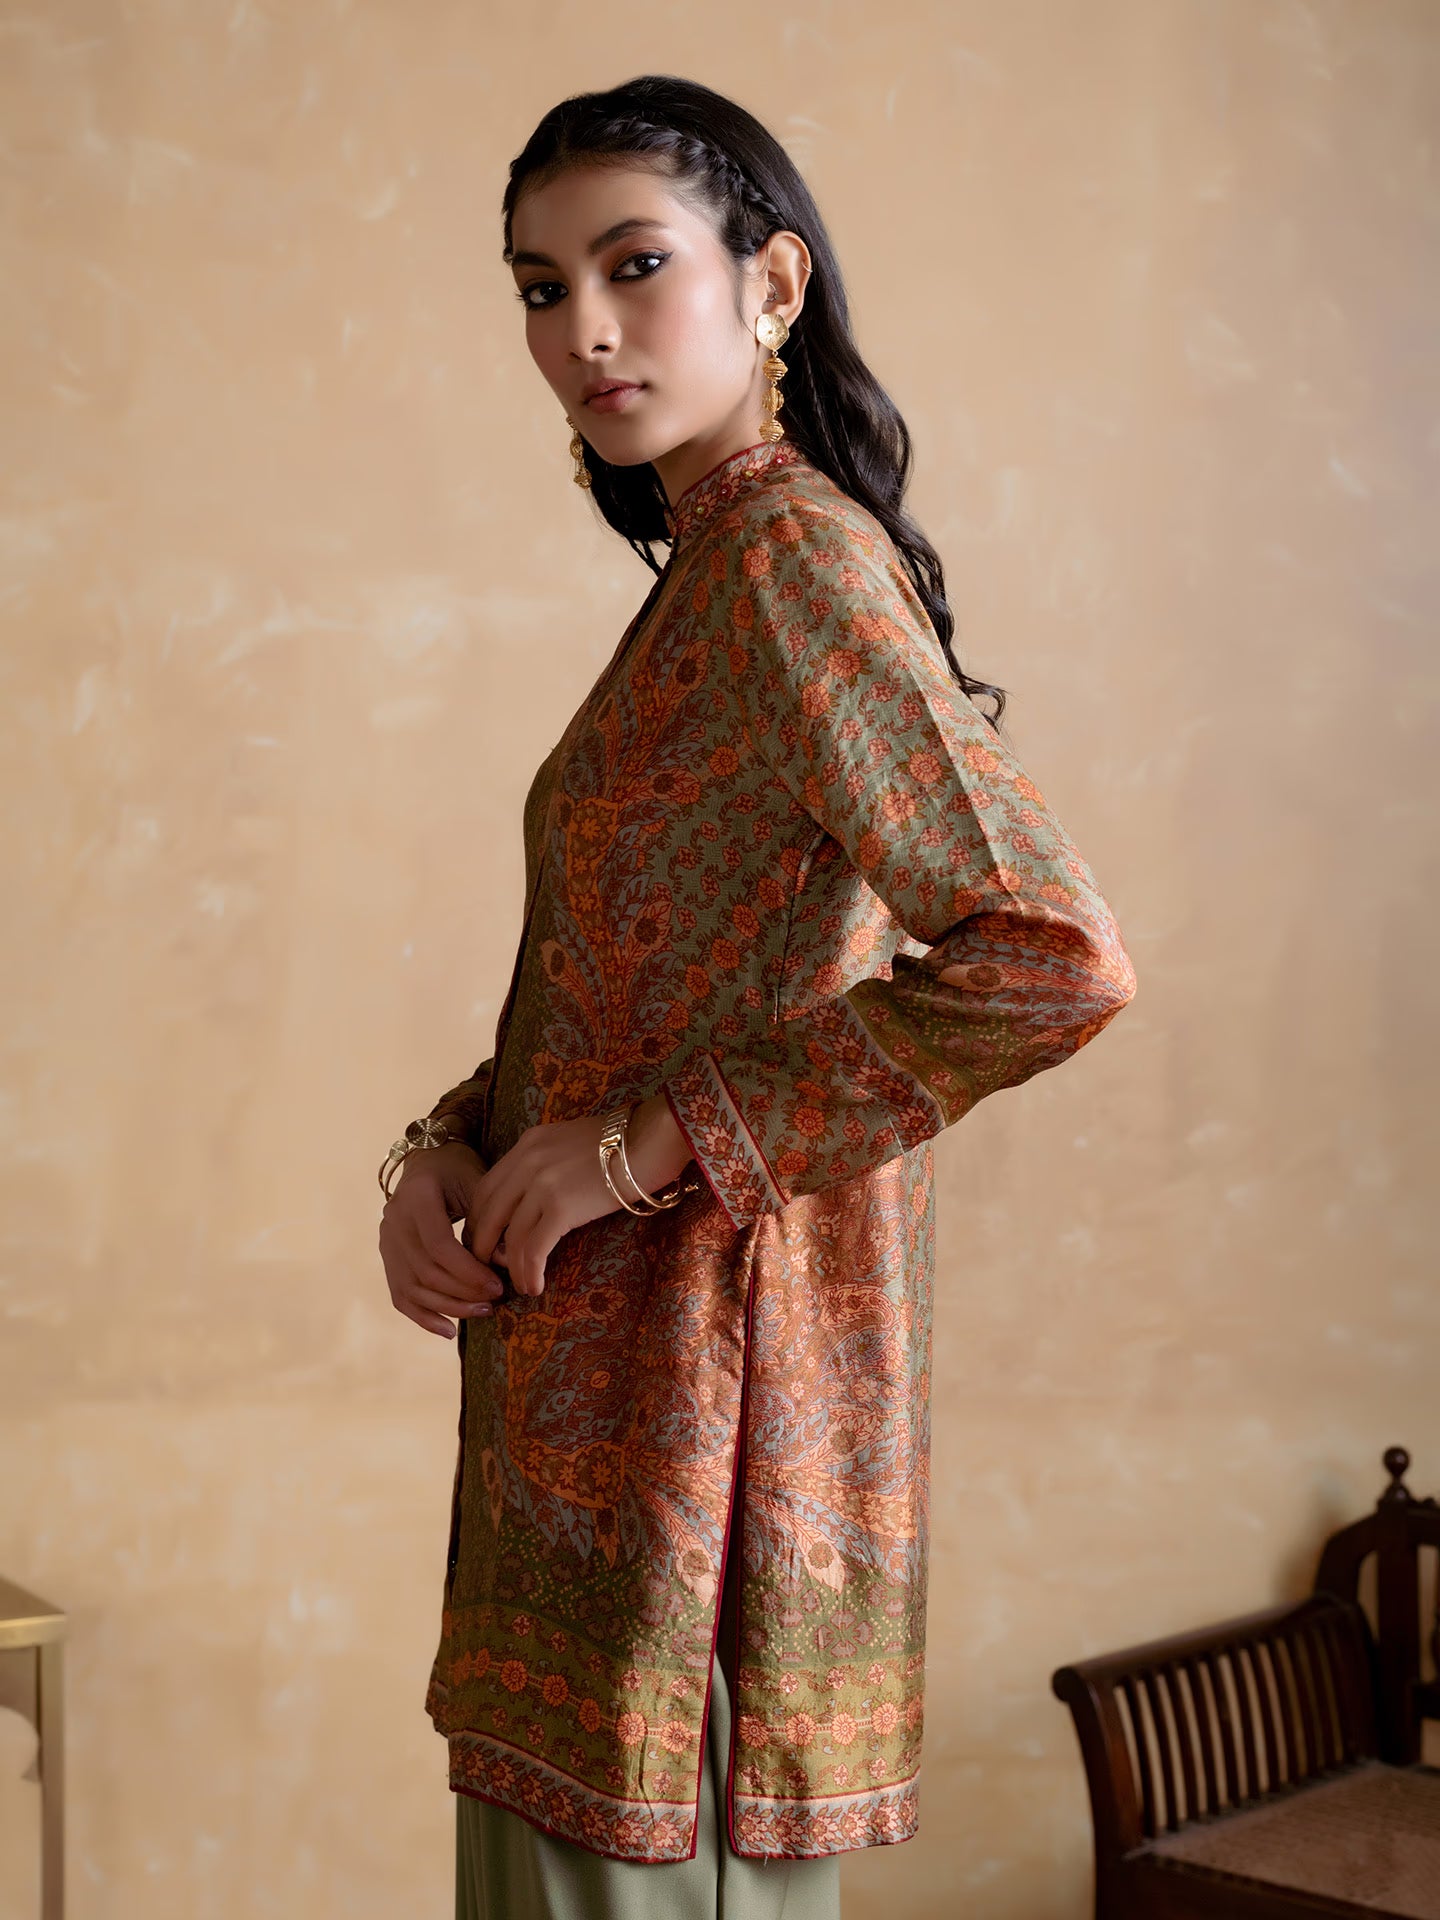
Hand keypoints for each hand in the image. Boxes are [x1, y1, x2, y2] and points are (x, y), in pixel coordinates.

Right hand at [378, 1139, 508, 1338]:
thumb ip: (492, 1222)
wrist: (428, 1161)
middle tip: (495, 1301)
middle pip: (426, 1271)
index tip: (497, 1285)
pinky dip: (424, 1317)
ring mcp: (386, 1241)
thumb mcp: (478, 1184)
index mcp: (417, 1197)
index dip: (469, 1272)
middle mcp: (394, 1220)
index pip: (439, 1246)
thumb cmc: (459, 1170)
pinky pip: (401, 1295)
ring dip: (449, 1307)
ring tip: (481, 1313)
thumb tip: (510, 1264)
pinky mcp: (388, 1257)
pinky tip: (449, 1331)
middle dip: (463, 1292)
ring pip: (413, 1288)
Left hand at [460, 1092, 692, 1299]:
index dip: (481, 1220)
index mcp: (528, 1144)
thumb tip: (542, 1195)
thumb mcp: (572, 1141)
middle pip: (488, 1213)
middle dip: (484, 1246)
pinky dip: (529, 1273)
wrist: (651, 1139)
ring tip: (519, 1285)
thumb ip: (549, 1161)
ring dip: (510, 1267)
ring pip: (510, 1237)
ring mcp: (542, 1184)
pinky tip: (535, 1286)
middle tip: (491, 1268)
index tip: (488, 1240)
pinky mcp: (561, 1207)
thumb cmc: (624, 1142)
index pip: (486, 1187)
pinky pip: (533, 1249)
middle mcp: (527, 1161)